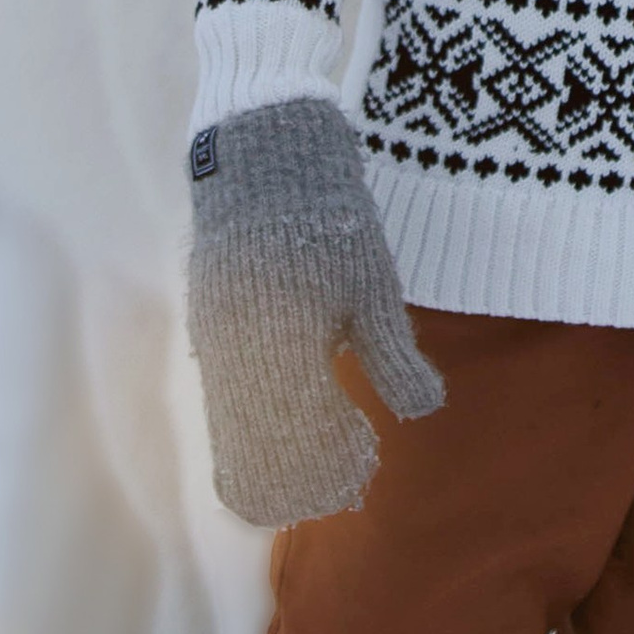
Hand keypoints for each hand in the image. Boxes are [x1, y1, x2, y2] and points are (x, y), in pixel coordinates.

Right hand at [185, 97, 444, 525]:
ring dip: (277, 452)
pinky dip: (257, 421)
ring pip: (236, 428)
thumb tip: (423, 410)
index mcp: (280, 347)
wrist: (265, 156)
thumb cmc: (328, 218)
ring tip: (325, 452)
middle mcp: (237, 355)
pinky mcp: (209, 326)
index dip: (326, 466)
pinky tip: (294, 416)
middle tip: (347, 476)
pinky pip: (224, 397)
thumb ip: (393, 355)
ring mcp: (216, 341)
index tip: (362, 468)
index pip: (296, 441)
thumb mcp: (372, 287)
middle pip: (258, 447)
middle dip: (302, 472)